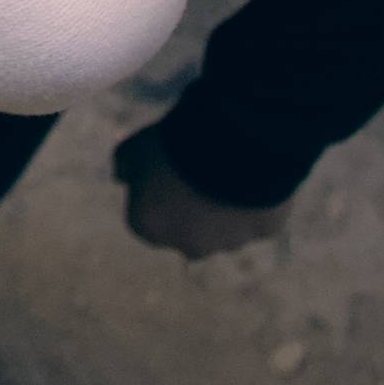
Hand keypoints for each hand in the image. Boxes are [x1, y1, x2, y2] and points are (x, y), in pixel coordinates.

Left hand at [111, 123, 288, 258]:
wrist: (232, 139)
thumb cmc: (176, 142)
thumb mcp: (136, 145)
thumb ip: (123, 164)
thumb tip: (120, 176)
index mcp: (149, 227)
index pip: (148, 217)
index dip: (158, 193)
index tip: (169, 169)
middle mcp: (188, 245)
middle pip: (188, 231)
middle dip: (193, 208)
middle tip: (201, 169)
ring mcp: (228, 242)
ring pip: (225, 229)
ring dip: (226, 206)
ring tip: (229, 166)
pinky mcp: (263, 233)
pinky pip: (258, 218)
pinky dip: (257, 201)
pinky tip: (256, 173)